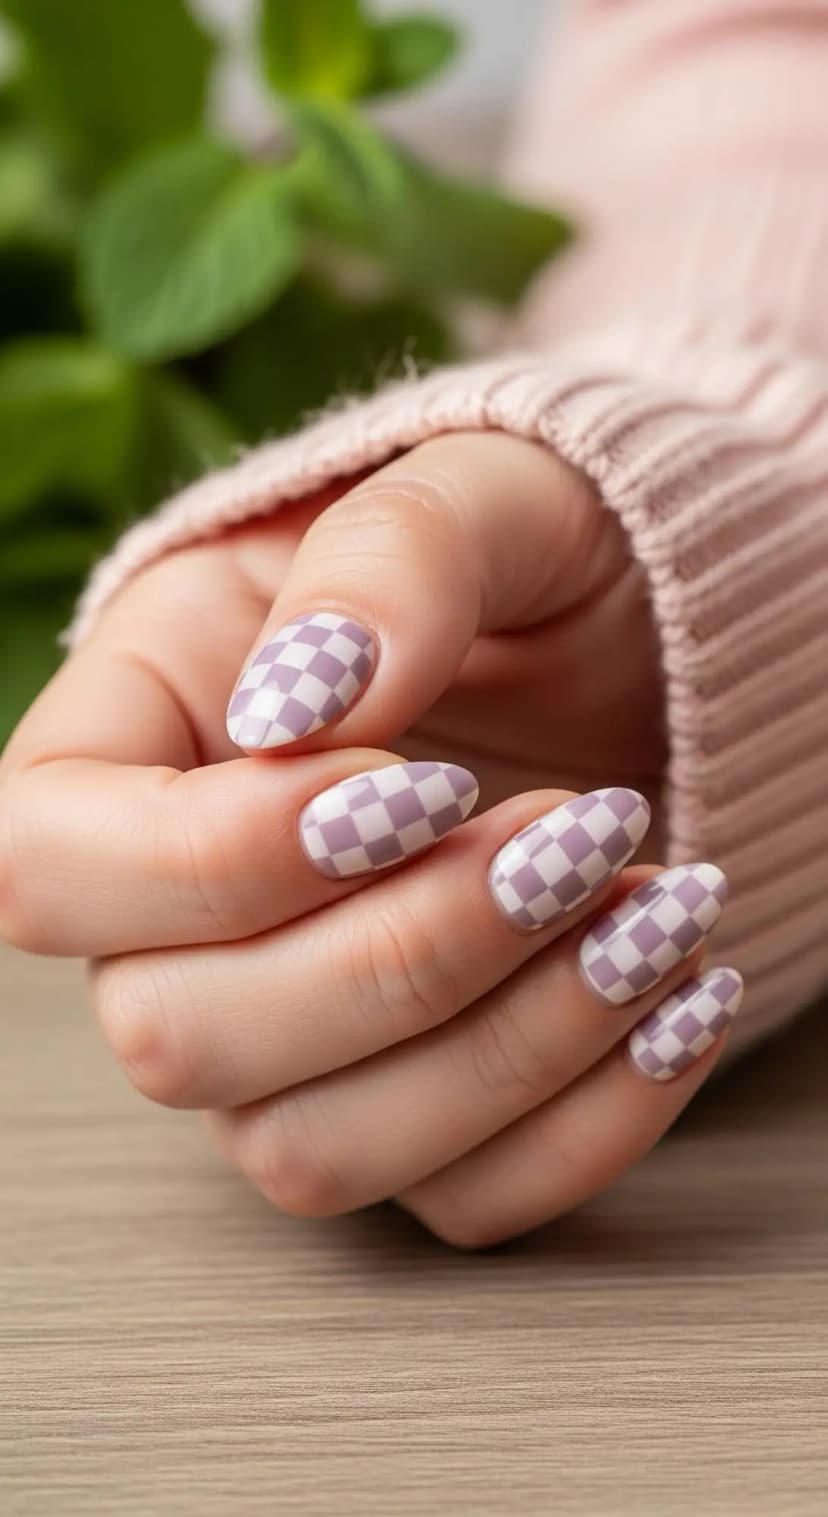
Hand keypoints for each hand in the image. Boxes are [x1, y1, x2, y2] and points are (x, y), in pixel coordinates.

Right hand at [0, 432, 738, 1243]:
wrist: (652, 641)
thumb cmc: (535, 552)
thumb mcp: (472, 490)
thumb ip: (388, 563)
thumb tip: (301, 706)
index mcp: (137, 737)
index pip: (49, 861)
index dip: (217, 859)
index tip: (422, 785)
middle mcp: (186, 913)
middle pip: (175, 1036)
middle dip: (400, 954)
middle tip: (570, 837)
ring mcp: (300, 1032)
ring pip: (310, 1150)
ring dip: (506, 1048)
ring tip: (654, 910)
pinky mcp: (426, 1102)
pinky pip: (462, 1197)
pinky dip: (590, 1121)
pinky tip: (679, 997)